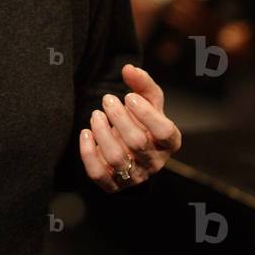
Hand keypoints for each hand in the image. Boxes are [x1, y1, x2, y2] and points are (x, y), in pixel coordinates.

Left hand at [79, 64, 181, 192]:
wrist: (132, 153)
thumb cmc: (143, 121)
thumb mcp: (149, 102)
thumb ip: (142, 84)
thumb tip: (128, 68)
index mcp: (169, 143)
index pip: (164, 132)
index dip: (147, 114)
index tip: (129, 96)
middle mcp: (154, 162)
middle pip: (137, 143)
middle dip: (119, 118)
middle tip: (107, 99)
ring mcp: (133, 176)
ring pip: (116, 158)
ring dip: (103, 132)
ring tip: (96, 114)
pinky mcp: (112, 185)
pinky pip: (98, 173)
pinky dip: (88, 153)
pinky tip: (85, 133)